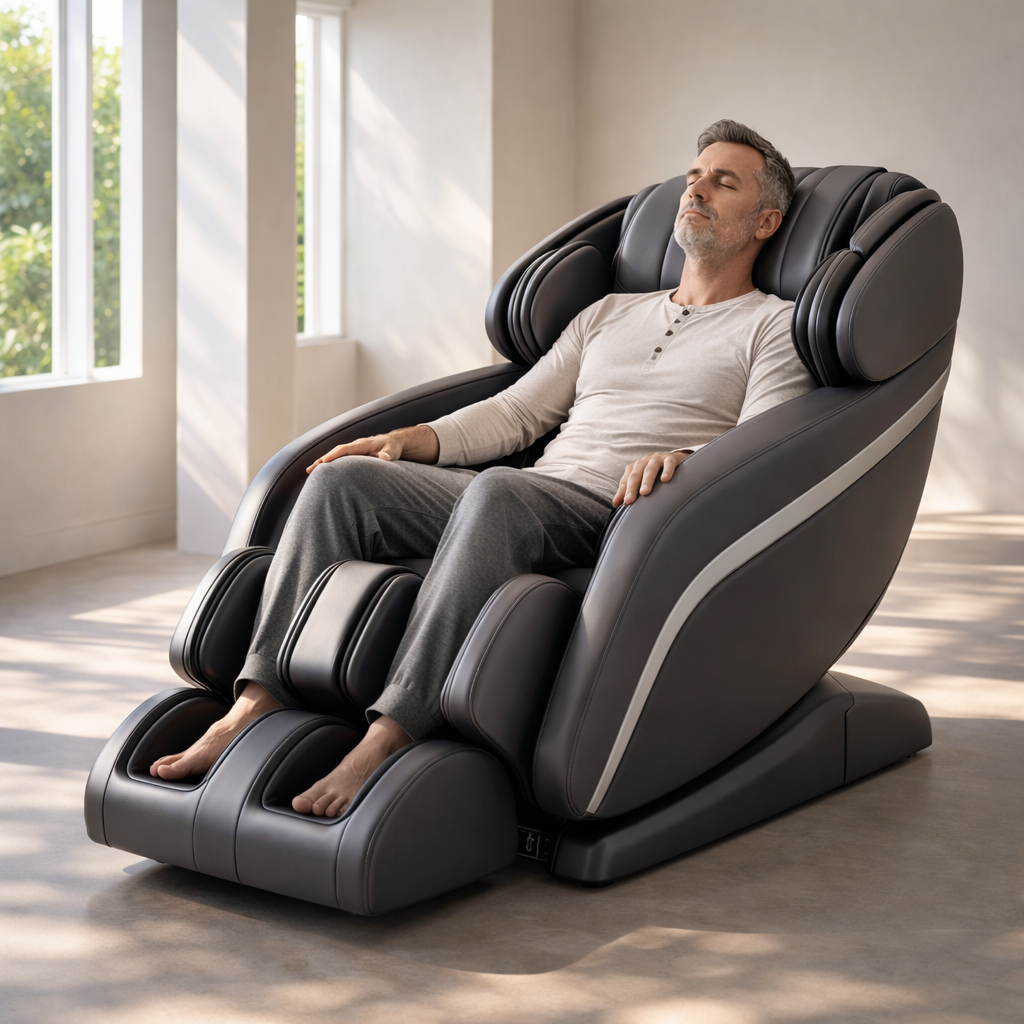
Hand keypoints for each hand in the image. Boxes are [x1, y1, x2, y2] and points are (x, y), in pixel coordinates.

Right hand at [306, 425, 438, 473]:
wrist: (393, 443)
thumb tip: (384, 457)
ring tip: (310, 471)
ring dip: (322, 462)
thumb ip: (388, 454)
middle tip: (311, 470)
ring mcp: (353, 450)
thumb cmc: (392, 448)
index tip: (324, 462)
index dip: (334, 455)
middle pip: (335, 452)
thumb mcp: (393, 451)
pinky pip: (339, 458)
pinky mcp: (353, 454)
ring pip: (335, 455)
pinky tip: (321, 472)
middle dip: (323, 460)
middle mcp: (355, 445)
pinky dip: (329, 463)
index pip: (345, 449)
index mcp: (362, 444)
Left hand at [612, 451, 690, 507]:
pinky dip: (667, 470)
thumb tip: (616, 503)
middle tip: (629, 501)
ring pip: (650, 469)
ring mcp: (657, 459)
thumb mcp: (641, 480)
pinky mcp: (671, 458)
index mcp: (635, 467)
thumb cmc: (656, 472)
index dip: (622, 491)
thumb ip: (628, 490)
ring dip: (646, 480)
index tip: (621, 503)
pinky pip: (669, 463)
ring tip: (644, 492)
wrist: (674, 458)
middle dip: (631, 488)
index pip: (626, 480)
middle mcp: (644, 462)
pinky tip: (665, 479)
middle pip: (636, 475)